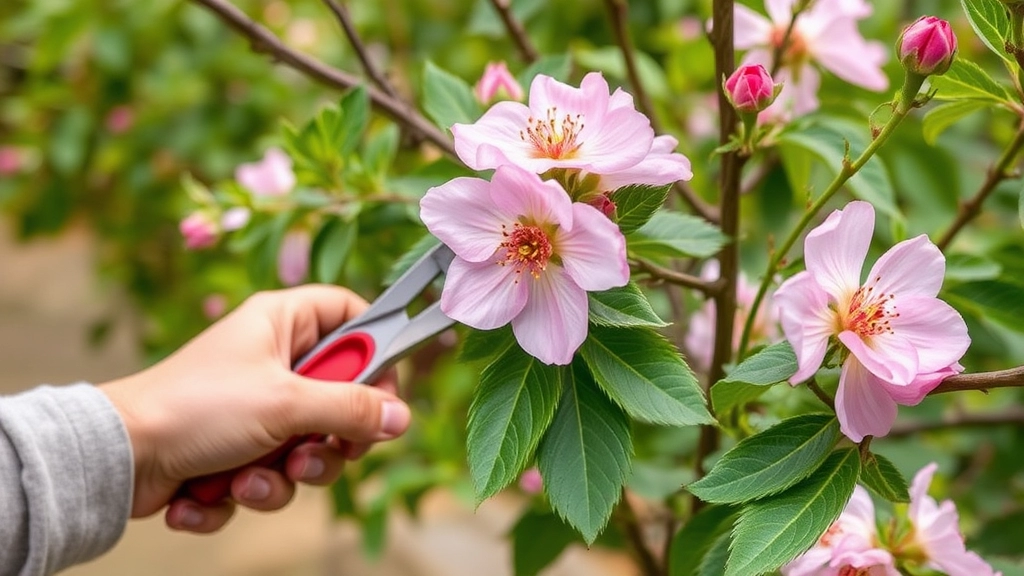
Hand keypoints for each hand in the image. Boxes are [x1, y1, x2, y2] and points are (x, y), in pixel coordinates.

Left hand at [100, 285, 410, 532]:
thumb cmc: (196, 408)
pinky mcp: (233, 450)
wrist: (116, 459)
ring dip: (285, 477)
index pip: (351, 315)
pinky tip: (213, 491)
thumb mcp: (286, 404)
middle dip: (328, 442)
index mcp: (282, 323)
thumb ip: (350, 410)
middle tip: (312, 455)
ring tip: (250, 481)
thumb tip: (402, 417)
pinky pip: (269, 474)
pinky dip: (246, 492)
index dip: (376, 351)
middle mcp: (271, 360)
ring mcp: (253, 407)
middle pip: (339, 396)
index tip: (385, 394)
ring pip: (307, 447)